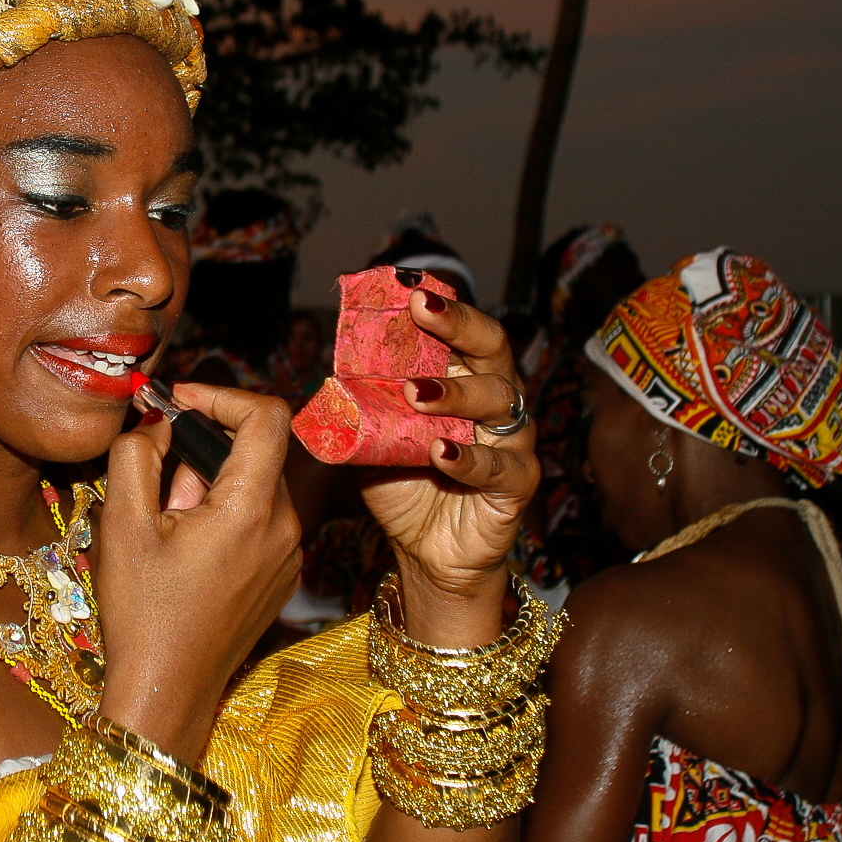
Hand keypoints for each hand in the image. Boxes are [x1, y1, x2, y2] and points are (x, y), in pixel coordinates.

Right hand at [94, 383, 299, 762]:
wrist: (166, 694)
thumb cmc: (142, 615)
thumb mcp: (122, 525)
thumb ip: (137, 455)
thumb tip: (157, 424)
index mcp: (252, 510)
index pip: (266, 416)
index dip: (221, 395)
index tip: (178, 404)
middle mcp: (285, 529)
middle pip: (256, 452)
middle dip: (203, 451)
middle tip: (157, 483)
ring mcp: (288, 557)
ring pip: (255, 487)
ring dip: (211, 485)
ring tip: (167, 526)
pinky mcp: (281, 578)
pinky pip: (258, 521)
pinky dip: (224, 515)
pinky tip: (186, 551)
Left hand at [360, 291, 538, 645]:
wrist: (427, 550)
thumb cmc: (405, 484)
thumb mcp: (372, 438)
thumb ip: (358, 406)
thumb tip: (324, 373)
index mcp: (461, 380)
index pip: (462, 332)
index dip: (443, 309)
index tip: (413, 291)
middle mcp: (493, 402)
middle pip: (492, 349)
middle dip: (459, 326)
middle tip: (424, 314)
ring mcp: (510, 441)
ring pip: (499, 402)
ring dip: (455, 394)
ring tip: (415, 394)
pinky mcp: (517, 485)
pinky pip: (500, 467)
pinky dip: (469, 459)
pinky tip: (440, 453)